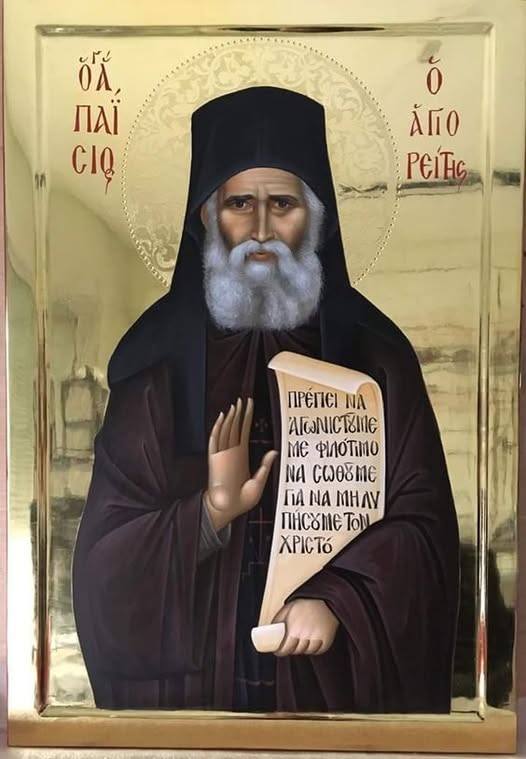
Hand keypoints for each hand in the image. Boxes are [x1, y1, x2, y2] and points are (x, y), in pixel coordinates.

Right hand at [204, 397, 277, 530]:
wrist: (226, 510)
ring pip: (226, 430)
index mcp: (242, 456)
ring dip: (230, 417)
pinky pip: (215, 440)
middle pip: (235, 427)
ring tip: (235, 404)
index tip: (250, 404)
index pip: (244, 431)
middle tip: (243, 399)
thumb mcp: (258, 483)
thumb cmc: (241, 501)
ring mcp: (222, 454)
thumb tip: (274, 451)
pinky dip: (217, 428)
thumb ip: (265, 467)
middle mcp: (232, 452)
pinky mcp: (215, 459)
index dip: (247, 417)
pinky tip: (221, 417)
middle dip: (239, 413)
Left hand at [272, 599, 338, 656]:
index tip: (279, 651)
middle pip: (296, 651)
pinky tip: (313, 640)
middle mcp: (305, 636)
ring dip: (304, 648)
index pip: (285, 649)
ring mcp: (317, 639)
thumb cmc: (304, 604)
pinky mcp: (327, 640)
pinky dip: (315, 648)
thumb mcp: (287, 609)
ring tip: (303, 639)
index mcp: (293, 629)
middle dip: (292, 648)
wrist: (325, 599)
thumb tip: (269, 633)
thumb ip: (277, 621)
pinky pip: (318, 651)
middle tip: (291, 643)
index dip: (281, 651)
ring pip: (307, 651)